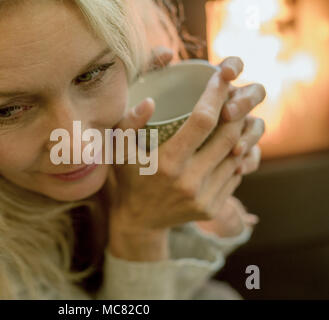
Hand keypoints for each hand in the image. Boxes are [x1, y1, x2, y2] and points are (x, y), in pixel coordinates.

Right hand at [106, 57, 264, 260]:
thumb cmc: (130, 178)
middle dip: (236, 110)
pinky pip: (236, 174)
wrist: (139, 221)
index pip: (202, 121)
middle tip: (234, 95)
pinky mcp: (213, 208)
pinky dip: (237, 156)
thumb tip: (150, 102)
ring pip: (237, 156)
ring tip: (236, 117)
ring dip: (241, 132)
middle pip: (229, 136)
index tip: (221, 77)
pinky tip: (230, 145)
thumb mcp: (119, 150)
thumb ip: (128, 123)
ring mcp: (204, 198)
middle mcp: (190, 182)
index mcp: (168, 163)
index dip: (216, 94)